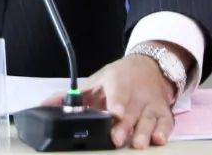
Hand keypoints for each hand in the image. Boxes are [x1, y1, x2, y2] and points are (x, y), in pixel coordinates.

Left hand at [42, 53, 175, 148]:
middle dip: (125, 126)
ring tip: (138, 144)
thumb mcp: (95, 82)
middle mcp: (135, 94)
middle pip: (131, 111)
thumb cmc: (118, 78)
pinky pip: (166, 122)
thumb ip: (72, 96)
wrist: (148, 67)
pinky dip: (164, 131)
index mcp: (117, 82)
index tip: (114, 112)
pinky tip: (159, 139)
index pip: (117, 91)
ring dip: (144, 131)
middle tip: (117, 139)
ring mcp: (150, 103)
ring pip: (149, 118)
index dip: (116, 102)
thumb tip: (44, 105)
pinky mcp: (163, 112)